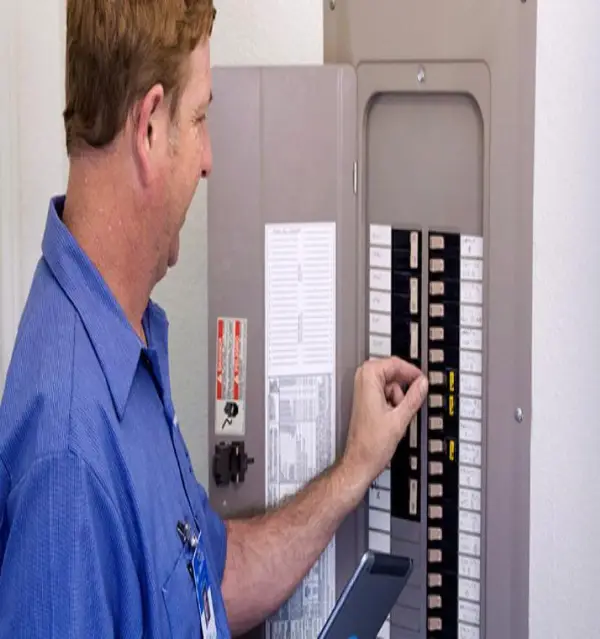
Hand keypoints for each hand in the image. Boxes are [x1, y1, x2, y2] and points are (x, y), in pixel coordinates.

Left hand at [341, 356, 427, 487]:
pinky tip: (393, 416)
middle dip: (404, 386)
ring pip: (390, 383)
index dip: (411, 371)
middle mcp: (362, 380)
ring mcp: (363, 390)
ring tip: (398, 414)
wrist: (360, 460)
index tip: (422, 380)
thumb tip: (423, 383)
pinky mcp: (366, 399)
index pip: (394, 362)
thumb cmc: (371, 444)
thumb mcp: (400, 418)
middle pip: (391, 371)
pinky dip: (393, 401)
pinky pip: (385, 392)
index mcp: (368, 378)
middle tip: (415, 396)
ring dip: (398, 396)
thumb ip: (414, 397)